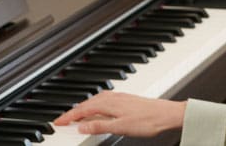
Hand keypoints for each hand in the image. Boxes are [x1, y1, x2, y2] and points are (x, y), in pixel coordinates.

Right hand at [53, 91, 185, 136]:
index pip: (84, 110)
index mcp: (110, 104)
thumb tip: (81, 126)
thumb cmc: (148, 120)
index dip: (69, 116)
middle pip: (88, 103)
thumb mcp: (121, 127)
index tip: (57, 122)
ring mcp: (121, 98)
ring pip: (96, 100)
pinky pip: (105, 100)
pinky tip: (99, 108)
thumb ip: (100, 126)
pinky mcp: (128, 100)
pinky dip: (96, 104)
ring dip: (84, 107)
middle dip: (74, 111)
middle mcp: (115, 98)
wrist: (169, 114)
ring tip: (76, 115)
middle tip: (62, 120)